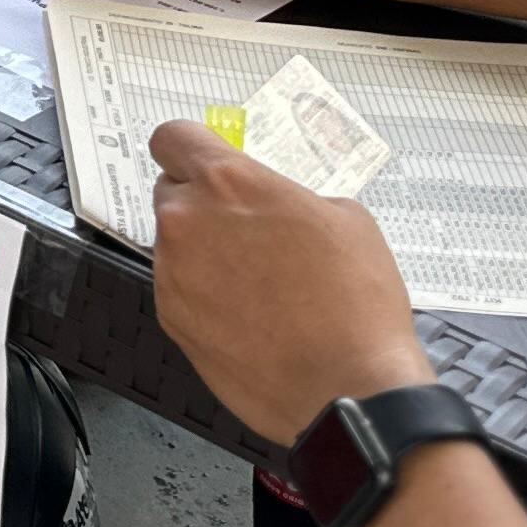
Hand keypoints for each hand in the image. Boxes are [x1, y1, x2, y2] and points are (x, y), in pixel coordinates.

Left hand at [144, 122, 432, 443]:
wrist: (347, 387)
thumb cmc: (354, 306)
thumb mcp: (345, 219)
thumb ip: (290, 197)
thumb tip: (278, 205)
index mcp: (228, 184)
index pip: (174, 138)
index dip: (191, 148)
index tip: (205, 158)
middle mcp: (187, 223)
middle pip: (173, 193)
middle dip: (205, 204)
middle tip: (248, 228)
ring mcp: (173, 275)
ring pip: (177, 245)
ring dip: (206, 253)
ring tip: (260, 283)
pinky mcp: (172, 321)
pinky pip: (180, 290)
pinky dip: (205, 295)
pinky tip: (252, 315)